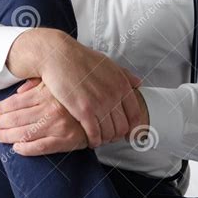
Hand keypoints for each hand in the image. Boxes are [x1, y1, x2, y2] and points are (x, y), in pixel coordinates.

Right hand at [0, 32, 144, 148]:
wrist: (59, 56)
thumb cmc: (81, 58)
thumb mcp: (108, 63)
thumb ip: (125, 75)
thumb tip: (139, 83)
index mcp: (121, 83)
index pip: (135, 114)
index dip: (132, 127)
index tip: (127, 133)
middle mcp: (114, 95)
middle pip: (123, 127)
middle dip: (117, 135)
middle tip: (110, 136)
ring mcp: (100, 103)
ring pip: (109, 133)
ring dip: (105, 139)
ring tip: (100, 138)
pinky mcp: (84, 111)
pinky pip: (94, 134)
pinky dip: (94, 140)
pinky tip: (91, 140)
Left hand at [0, 78, 87, 154]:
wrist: (101, 109)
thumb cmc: (77, 95)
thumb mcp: (57, 82)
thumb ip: (37, 84)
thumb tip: (19, 91)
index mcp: (47, 92)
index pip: (17, 102)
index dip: (2, 108)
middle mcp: (51, 109)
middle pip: (16, 118)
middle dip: (1, 123)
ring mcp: (58, 125)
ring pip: (24, 133)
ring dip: (8, 136)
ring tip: (0, 136)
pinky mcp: (65, 140)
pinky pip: (39, 147)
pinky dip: (25, 148)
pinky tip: (17, 147)